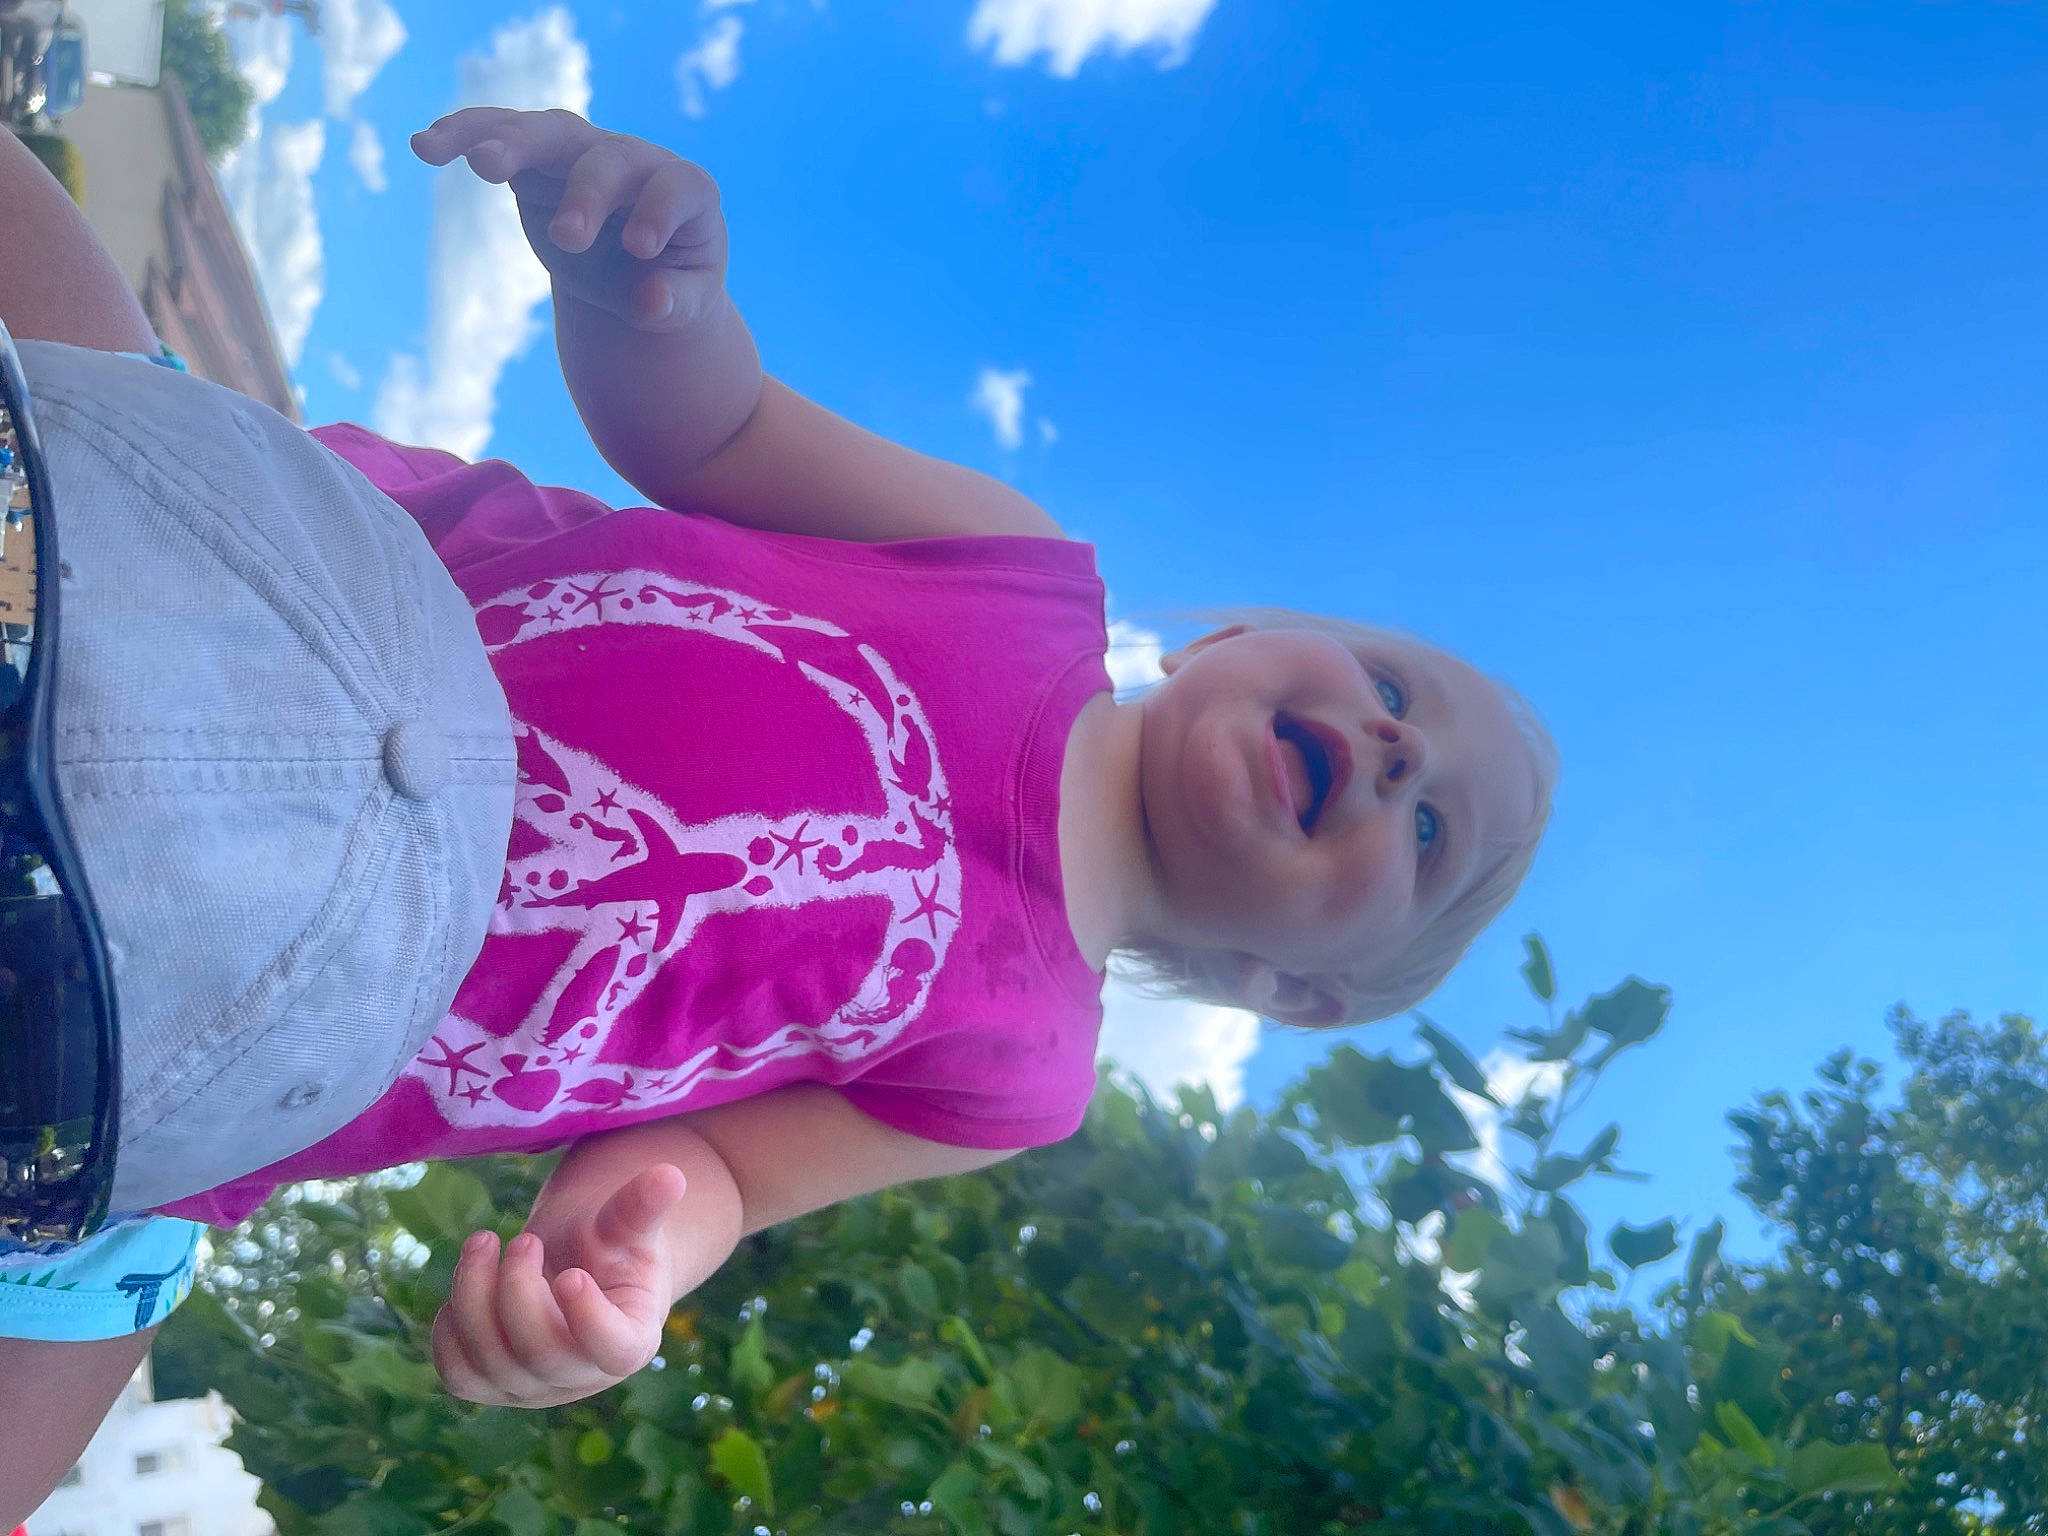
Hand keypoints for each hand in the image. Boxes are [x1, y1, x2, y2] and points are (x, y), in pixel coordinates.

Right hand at [411, 107, 727, 332]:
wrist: (636, 268)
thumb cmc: (669, 282)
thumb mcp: (684, 303)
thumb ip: (674, 303)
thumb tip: (651, 302)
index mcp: (684, 190)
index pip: (675, 189)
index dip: (659, 212)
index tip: (642, 248)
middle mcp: (635, 160)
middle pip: (609, 160)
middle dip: (587, 194)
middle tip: (568, 239)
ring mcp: (583, 152)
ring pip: (546, 133)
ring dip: (512, 143)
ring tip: (478, 163)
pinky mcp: (536, 159)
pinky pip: (497, 134)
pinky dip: (463, 135)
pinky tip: (424, 146)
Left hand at [431, 1163, 689, 1407]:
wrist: (574, 1266)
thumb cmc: (608, 1247)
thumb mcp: (627, 1225)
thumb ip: (642, 1206)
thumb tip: (671, 1175)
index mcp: (632, 1341)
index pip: (614, 1351)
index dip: (589, 1320)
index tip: (570, 1274)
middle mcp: (581, 1378)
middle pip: (542, 1354)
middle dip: (519, 1292)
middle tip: (523, 1240)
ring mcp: (533, 1388)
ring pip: (491, 1364)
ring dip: (474, 1298)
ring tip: (483, 1242)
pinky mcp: (491, 1386)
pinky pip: (458, 1375)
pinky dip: (449, 1331)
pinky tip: (466, 1283)